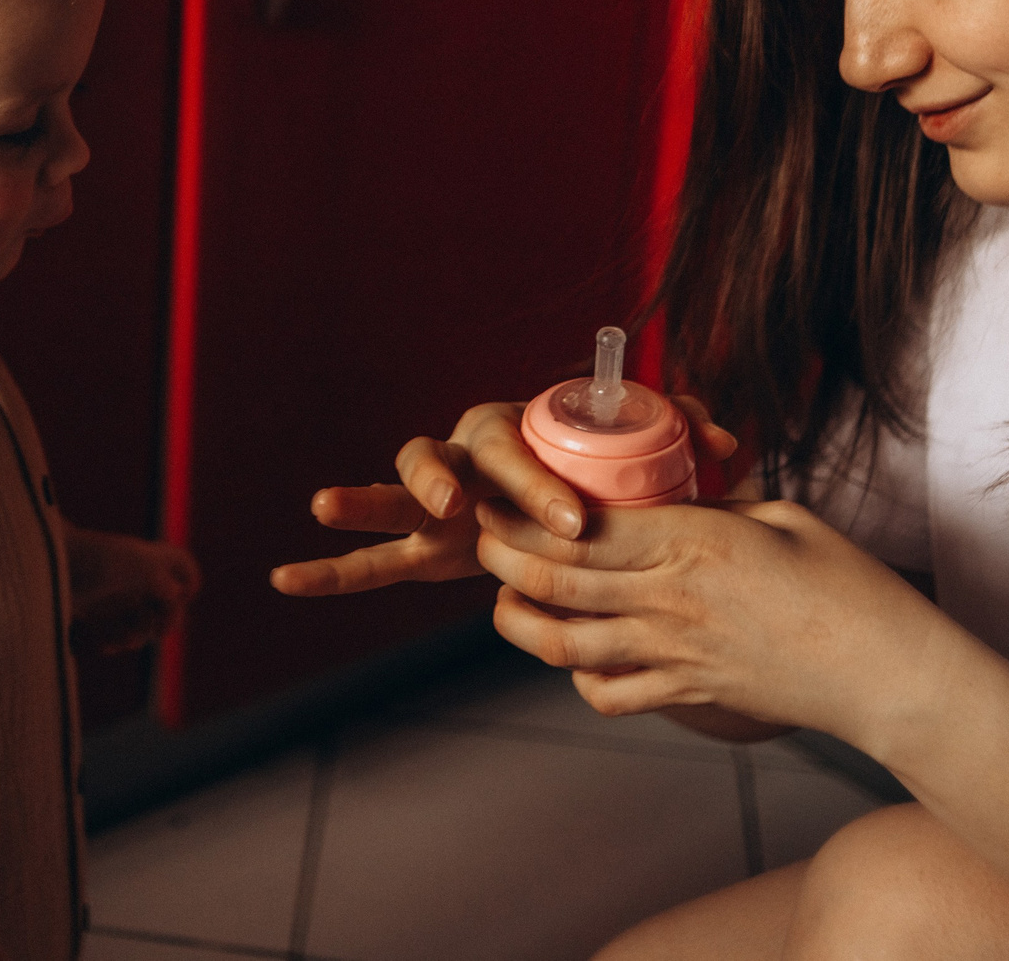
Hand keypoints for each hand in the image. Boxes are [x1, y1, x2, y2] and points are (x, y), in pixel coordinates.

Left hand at [68, 528, 201, 655]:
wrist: (47, 560)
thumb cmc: (98, 559)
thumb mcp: (142, 568)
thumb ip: (167, 585)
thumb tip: (179, 598)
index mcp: (150, 560)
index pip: (182, 566)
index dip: (190, 583)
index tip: (183, 598)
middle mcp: (134, 576)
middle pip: (163, 605)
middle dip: (164, 623)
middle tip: (158, 632)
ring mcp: (112, 593)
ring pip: (137, 624)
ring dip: (137, 637)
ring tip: (124, 641)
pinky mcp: (90, 608)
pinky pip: (110, 633)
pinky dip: (112, 642)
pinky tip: (105, 645)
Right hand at [266, 395, 737, 596]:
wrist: (570, 503)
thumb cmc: (608, 479)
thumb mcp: (651, 465)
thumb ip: (680, 442)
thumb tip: (721, 437)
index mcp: (517, 431)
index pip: (516, 446)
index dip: (537, 482)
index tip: (571, 522)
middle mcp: (467, 457)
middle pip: (440, 454)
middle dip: (446, 480)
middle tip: (464, 510)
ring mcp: (437, 502)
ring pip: (390, 492)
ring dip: (364, 501)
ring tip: (328, 506)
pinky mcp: (423, 544)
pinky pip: (374, 558)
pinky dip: (333, 569)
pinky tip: (286, 578)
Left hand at [472, 494, 950, 744]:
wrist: (887, 673)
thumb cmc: (847, 584)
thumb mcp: (780, 515)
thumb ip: (716, 504)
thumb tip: (679, 488)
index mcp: (692, 540)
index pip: (582, 526)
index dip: (525, 512)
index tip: (499, 496)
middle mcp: (671, 599)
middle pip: (555, 580)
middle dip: (503, 558)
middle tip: (480, 539)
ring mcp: (675, 653)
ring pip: (565, 644)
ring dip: (521, 623)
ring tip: (504, 600)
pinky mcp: (689, 695)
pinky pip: (610, 693)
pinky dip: (579, 676)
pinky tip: (576, 656)